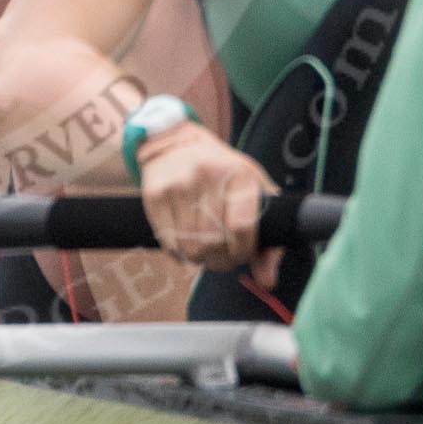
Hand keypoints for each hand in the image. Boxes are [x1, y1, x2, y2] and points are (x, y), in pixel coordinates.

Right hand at [137, 123, 282, 285]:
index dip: (242, 251)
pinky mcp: (155, 194)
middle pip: (215, 242)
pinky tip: (185, 240)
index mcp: (239, 173)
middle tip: (221, 257)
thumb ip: (268, 239)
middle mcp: (208, 175)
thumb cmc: (222, 174)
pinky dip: (179, 253)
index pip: (242, 228)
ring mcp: (178, 183)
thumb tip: (267, 281)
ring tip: (204, 249)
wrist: (174, 143)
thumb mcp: (252, 192)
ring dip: (200, 259)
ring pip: (191, 248)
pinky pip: (169, 243)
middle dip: (221, 260)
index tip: (240, 254)